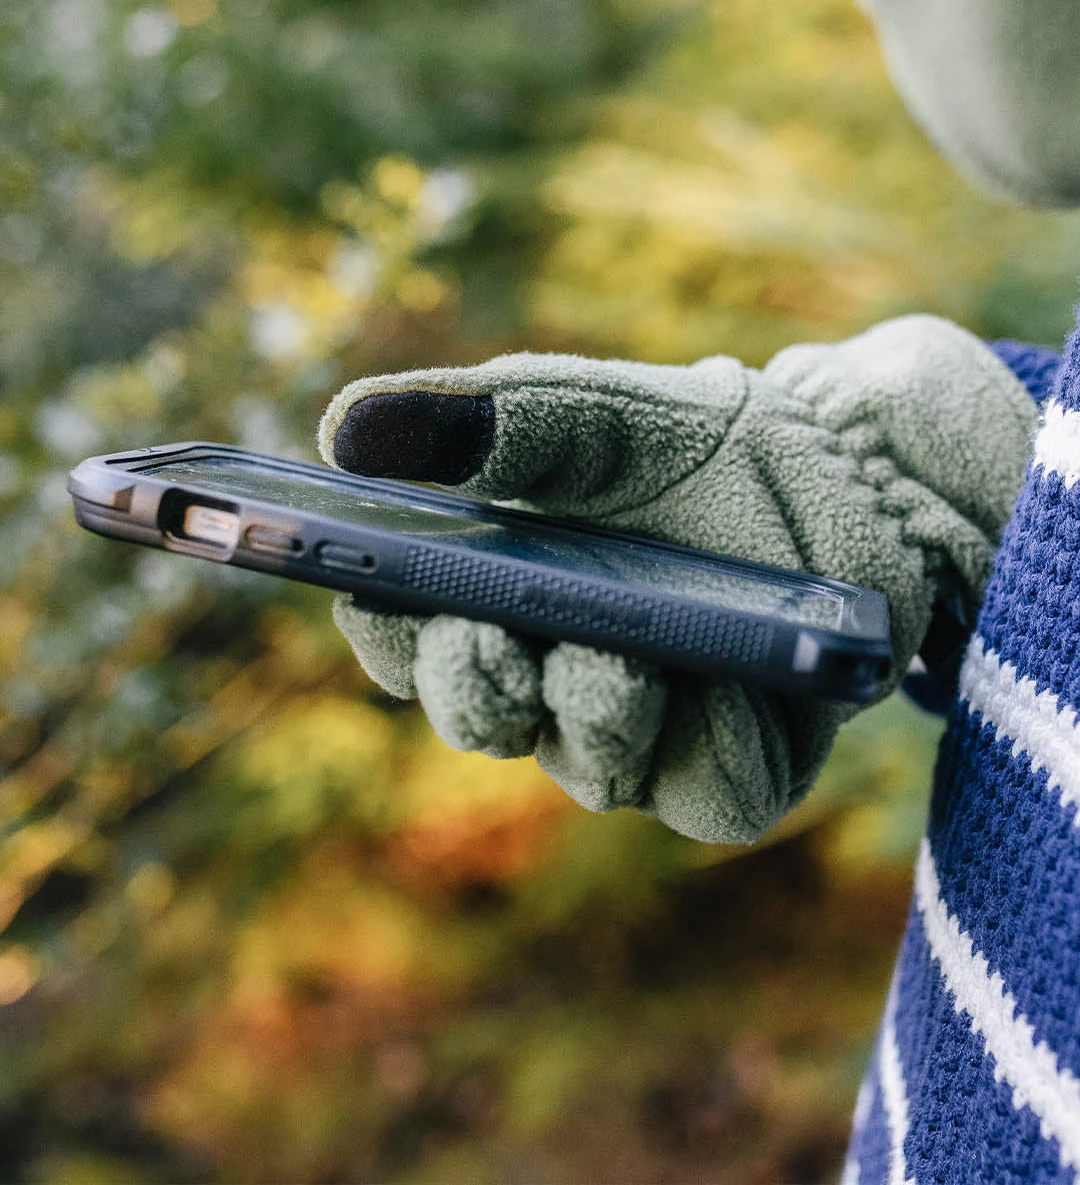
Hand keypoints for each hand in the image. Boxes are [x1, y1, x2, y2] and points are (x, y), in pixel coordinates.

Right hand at [318, 317, 1035, 842]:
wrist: (839, 464)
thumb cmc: (691, 442)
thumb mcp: (585, 411)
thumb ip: (477, 420)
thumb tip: (344, 429)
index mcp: (506, 602)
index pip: (414, 647)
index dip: (386, 638)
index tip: (373, 597)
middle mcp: (563, 681)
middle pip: (491, 723)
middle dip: (477, 689)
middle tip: (487, 638)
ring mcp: (655, 730)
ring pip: (596, 772)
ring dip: (594, 716)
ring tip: (621, 655)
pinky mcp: (746, 760)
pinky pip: (713, 797)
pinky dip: (711, 751)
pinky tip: (728, 688)